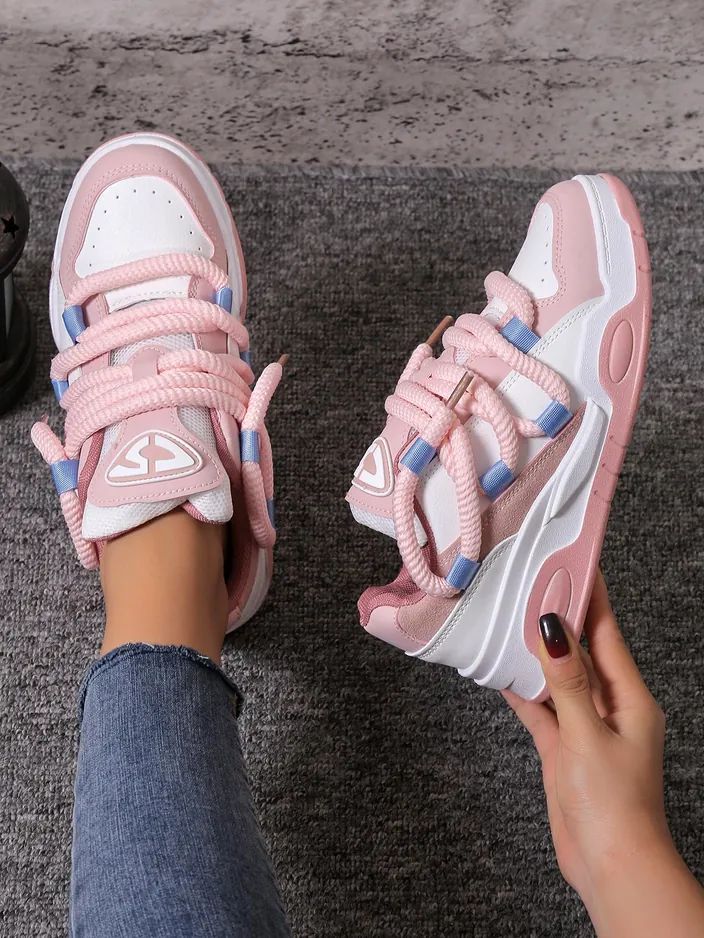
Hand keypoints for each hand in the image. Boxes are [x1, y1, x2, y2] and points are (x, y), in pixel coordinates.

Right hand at [503, 570, 669, 906]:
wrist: (611, 867)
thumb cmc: (615, 806)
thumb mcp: (588, 736)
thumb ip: (568, 683)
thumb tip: (554, 631)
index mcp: (630, 698)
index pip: (607, 633)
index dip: (591, 597)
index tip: (574, 562)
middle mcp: (610, 706)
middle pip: (581, 650)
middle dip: (558, 617)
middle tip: (532, 582)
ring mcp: (585, 727)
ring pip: (557, 676)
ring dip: (536, 652)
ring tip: (511, 618)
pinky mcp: (564, 747)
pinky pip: (541, 707)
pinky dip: (523, 689)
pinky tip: (501, 671)